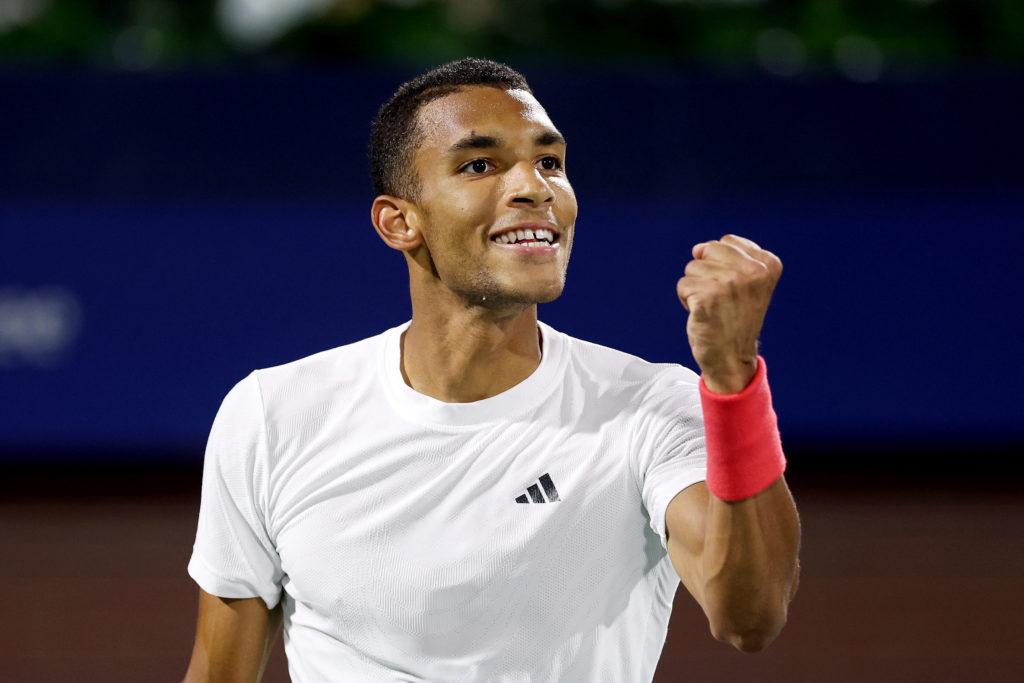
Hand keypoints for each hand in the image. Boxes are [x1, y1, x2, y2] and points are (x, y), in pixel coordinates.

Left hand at [675, 234, 782, 393]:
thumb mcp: (746, 282)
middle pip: (707, 250)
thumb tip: (697, 248)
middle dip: (706, 273)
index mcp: (768, 264)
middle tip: (721, 298)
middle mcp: (753, 271)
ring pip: (692, 267)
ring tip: (713, 307)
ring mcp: (731, 283)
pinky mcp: (709, 297)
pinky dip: (686, 300)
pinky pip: (683, 285)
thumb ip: (727, 256)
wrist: (732, 357)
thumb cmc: (735, 318)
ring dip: (696, 287)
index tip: (735, 289)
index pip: (726, 242)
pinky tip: (703, 314)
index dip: (722, 264)